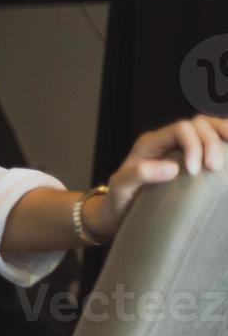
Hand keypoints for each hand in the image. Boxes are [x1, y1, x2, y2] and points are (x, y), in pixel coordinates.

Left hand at [91, 113, 227, 237]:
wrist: (118, 211)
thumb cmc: (119, 200)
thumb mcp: (121, 188)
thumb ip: (139, 175)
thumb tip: (172, 169)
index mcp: (151, 143)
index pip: (181, 129)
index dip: (194, 145)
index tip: (193, 171)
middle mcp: (167, 141)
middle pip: (199, 125)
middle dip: (211, 143)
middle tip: (214, 168)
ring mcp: (181, 148)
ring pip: (208, 128)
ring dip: (223, 136)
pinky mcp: (192, 158)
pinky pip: (212, 141)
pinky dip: (224, 142)